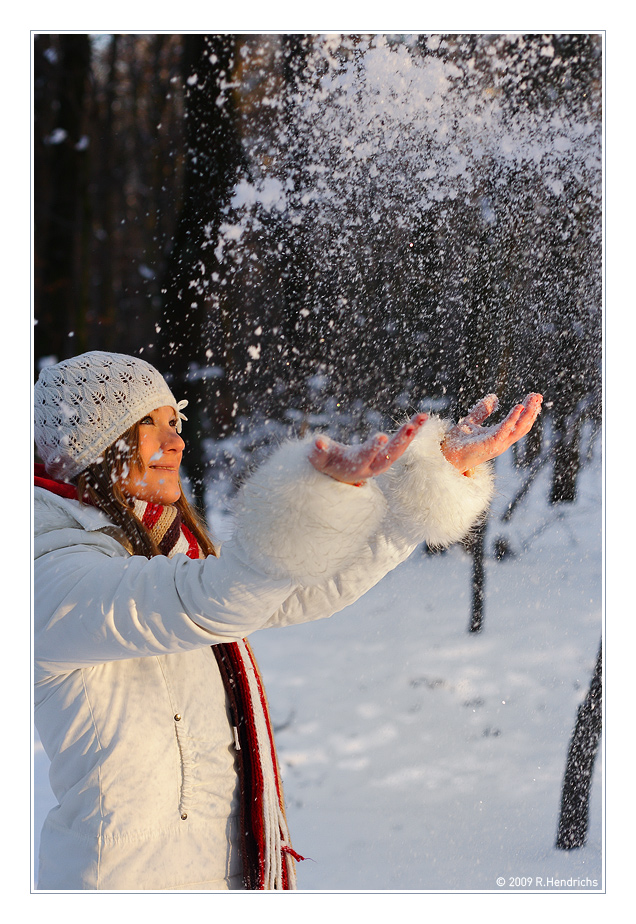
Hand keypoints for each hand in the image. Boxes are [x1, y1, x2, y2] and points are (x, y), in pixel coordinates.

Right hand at [308, 413, 428, 484]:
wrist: (339, 472)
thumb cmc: (326, 461)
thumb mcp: (318, 457)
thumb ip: (318, 450)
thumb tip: (318, 442)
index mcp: (356, 466)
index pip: (365, 457)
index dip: (373, 448)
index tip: (382, 437)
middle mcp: (373, 466)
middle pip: (389, 455)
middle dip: (400, 441)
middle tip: (411, 427)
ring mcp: (383, 461)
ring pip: (400, 449)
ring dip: (412, 433)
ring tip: (422, 418)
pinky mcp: (389, 454)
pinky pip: (404, 443)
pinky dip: (412, 431)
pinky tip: (422, 419)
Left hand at [441, 393, 542, 474]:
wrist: (446, 456)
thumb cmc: (458, 443)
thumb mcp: (471, 421)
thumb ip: (482, 410)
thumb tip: (494, 396)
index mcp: (499, 435)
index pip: (519, 424)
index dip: (528, 411)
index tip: (535, 397)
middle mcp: (501, 441)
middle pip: (523, 426)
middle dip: (532, 411)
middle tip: (538, 395)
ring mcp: (497, 444)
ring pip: (518, 429)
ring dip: (528, 413)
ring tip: (533, 399)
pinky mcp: (490, 445)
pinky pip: (504, 431)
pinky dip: (512, 419)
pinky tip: (518, 407)